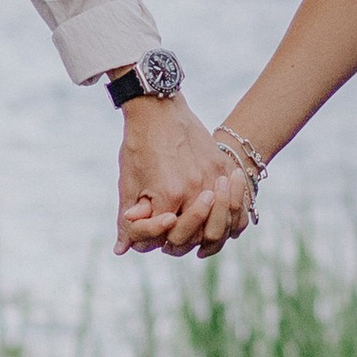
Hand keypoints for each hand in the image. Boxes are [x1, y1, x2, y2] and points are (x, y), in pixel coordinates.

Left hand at [115, 95, 252, 258]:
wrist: (157, 108)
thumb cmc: (139, 144)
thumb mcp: (129, 182)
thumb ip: (128, 219)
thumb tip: (122, 249)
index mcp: (168, 195)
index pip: (170, 235)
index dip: (160, 238)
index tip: (156, 230)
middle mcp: (195, 188)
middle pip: (199, 234)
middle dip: (185, 239)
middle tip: (177, 234)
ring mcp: (212, 176)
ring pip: (222, 220)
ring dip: (212, 230)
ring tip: (202, 229)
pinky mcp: (221, 165)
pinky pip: (234, 200)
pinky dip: (231, 214)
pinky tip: (222, 217)